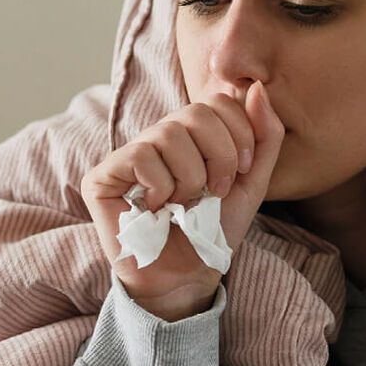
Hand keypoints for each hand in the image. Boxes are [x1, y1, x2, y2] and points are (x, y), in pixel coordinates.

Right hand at [80, 82, 283, 320]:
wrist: (187, 278)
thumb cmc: (213, 233)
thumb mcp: (252, 184)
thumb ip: (263, 137)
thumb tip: (256, 87)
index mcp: (191, 134)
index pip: (218, 100)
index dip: (239, 135)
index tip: (241, 174)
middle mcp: (157, 137)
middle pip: (197, 111)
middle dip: (220, 156)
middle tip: (215, 192)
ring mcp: (128, 154)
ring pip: (169, 134)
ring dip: (190, 179)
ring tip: (183, 205)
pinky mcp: (102, 176)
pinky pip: (140, 157)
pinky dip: (160, 189)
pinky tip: (156, 210)